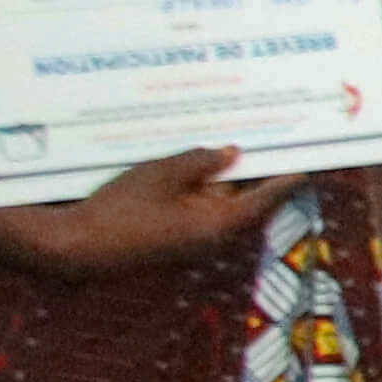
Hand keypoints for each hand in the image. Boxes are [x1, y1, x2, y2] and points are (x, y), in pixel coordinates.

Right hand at [0, 150, 299, 278]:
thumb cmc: (117, 211)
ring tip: (229, 137)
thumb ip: (200, 162)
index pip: (266, 196)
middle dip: (251, 167)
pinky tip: (191, 160)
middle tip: (269, 133)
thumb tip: (231, 153)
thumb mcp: (161, 175)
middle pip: (242, 195)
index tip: (308, 158)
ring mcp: (191, 238)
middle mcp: (212, 236)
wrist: (73, 248)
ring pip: (216, 198)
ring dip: (220, 173)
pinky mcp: (172, 236)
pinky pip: (194, 205)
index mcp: (218, 224)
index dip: (286, 174)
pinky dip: (197, 185)